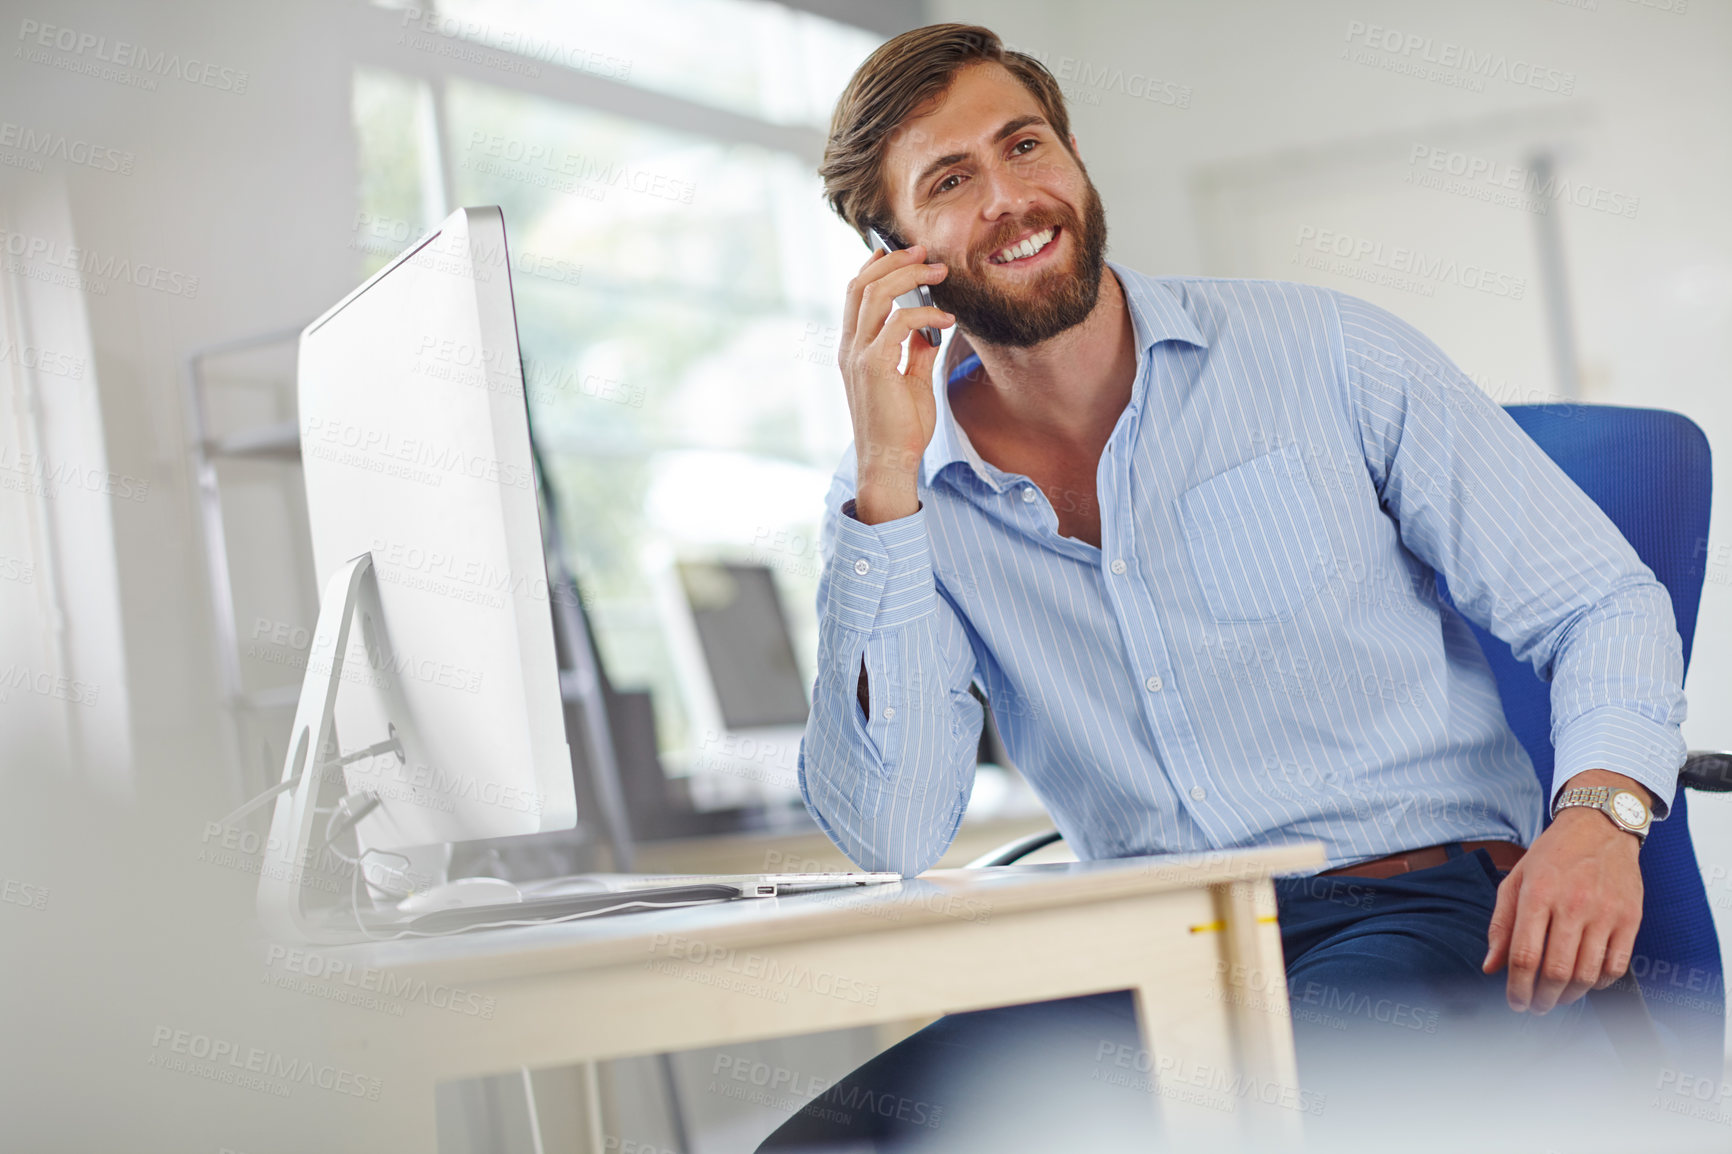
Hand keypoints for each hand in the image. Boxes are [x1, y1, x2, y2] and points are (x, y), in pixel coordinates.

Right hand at [839, 244, 953, 523]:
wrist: (890, 463)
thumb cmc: (901, 428)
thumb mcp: (912, 382)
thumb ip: (917, 351)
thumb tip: (931, 328)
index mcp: (854, 348)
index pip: (857, 293)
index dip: (876, 266)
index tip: (903, 251)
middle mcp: (850, 346)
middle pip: (862, 284)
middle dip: (895, 260)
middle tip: (927, 252)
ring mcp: (858, 355)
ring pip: (875, 294)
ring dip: (910, 275)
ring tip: (940, 272)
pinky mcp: (874, 366)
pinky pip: (898, 323)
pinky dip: (925, 314)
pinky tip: (946, 320)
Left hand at [1482, 771, 1647, 1013]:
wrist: (1599, 827)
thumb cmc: (1551, 856)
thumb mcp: (1515, 880)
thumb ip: (1501, 925)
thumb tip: (1490, 968)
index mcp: (1538, 894)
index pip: (1525, 956)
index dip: (1517, 987)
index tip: (1514, 1002)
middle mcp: (1572, 905)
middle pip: (1556, 971)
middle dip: (1542, 999)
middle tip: (1535, 1006)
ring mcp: (1605, 913)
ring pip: (1587, 975)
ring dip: (1569, 996)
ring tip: (1557, 998)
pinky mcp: (1630, 919)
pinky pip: (1616, 966)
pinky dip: (1599, 984)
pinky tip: (1586, 982)